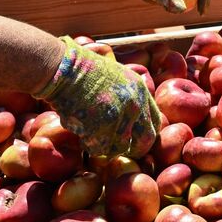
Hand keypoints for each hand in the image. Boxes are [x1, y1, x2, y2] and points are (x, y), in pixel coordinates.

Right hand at [37, 36, 161, 157]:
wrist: (66, 68)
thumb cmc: (84, 70)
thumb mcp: (117, 74)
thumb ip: (128, 93)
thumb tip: (134, 114)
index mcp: (140, 90)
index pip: (156, 121)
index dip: (146, 135)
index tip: (137, 141)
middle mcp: (134, 105)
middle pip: (145, 140)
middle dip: (134, 150)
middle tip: (122, 152)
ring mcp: (118, 117)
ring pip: (119, 148)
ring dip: (105, 146)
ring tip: (91, 135)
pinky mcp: (100, 128)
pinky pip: (97, 148)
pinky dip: (89, 145)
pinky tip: (80, 132)